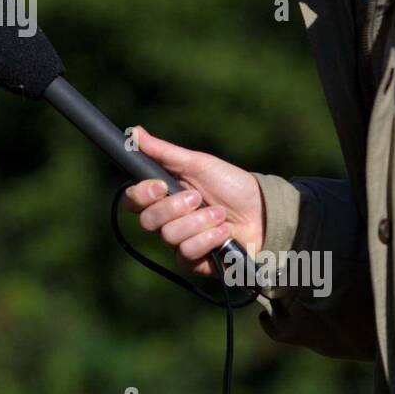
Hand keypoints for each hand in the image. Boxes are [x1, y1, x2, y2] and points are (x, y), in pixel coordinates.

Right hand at [120, 126, 266, 277]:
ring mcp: (178, 242)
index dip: (141, 195)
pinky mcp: (193, 261)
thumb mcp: (197, 163)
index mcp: (161, 195)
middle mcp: (165, 220)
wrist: (263, 211)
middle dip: (175, 208)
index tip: (160, 186)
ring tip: (220, 214)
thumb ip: (163, 152)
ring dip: (198, 222)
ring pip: (169, 237)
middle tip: (197, 197)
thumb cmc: (229, 184)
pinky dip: (208, 239)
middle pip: (147, 221)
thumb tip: (134, 132)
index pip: (132, 200)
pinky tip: (224, 232)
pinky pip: (186, 254)